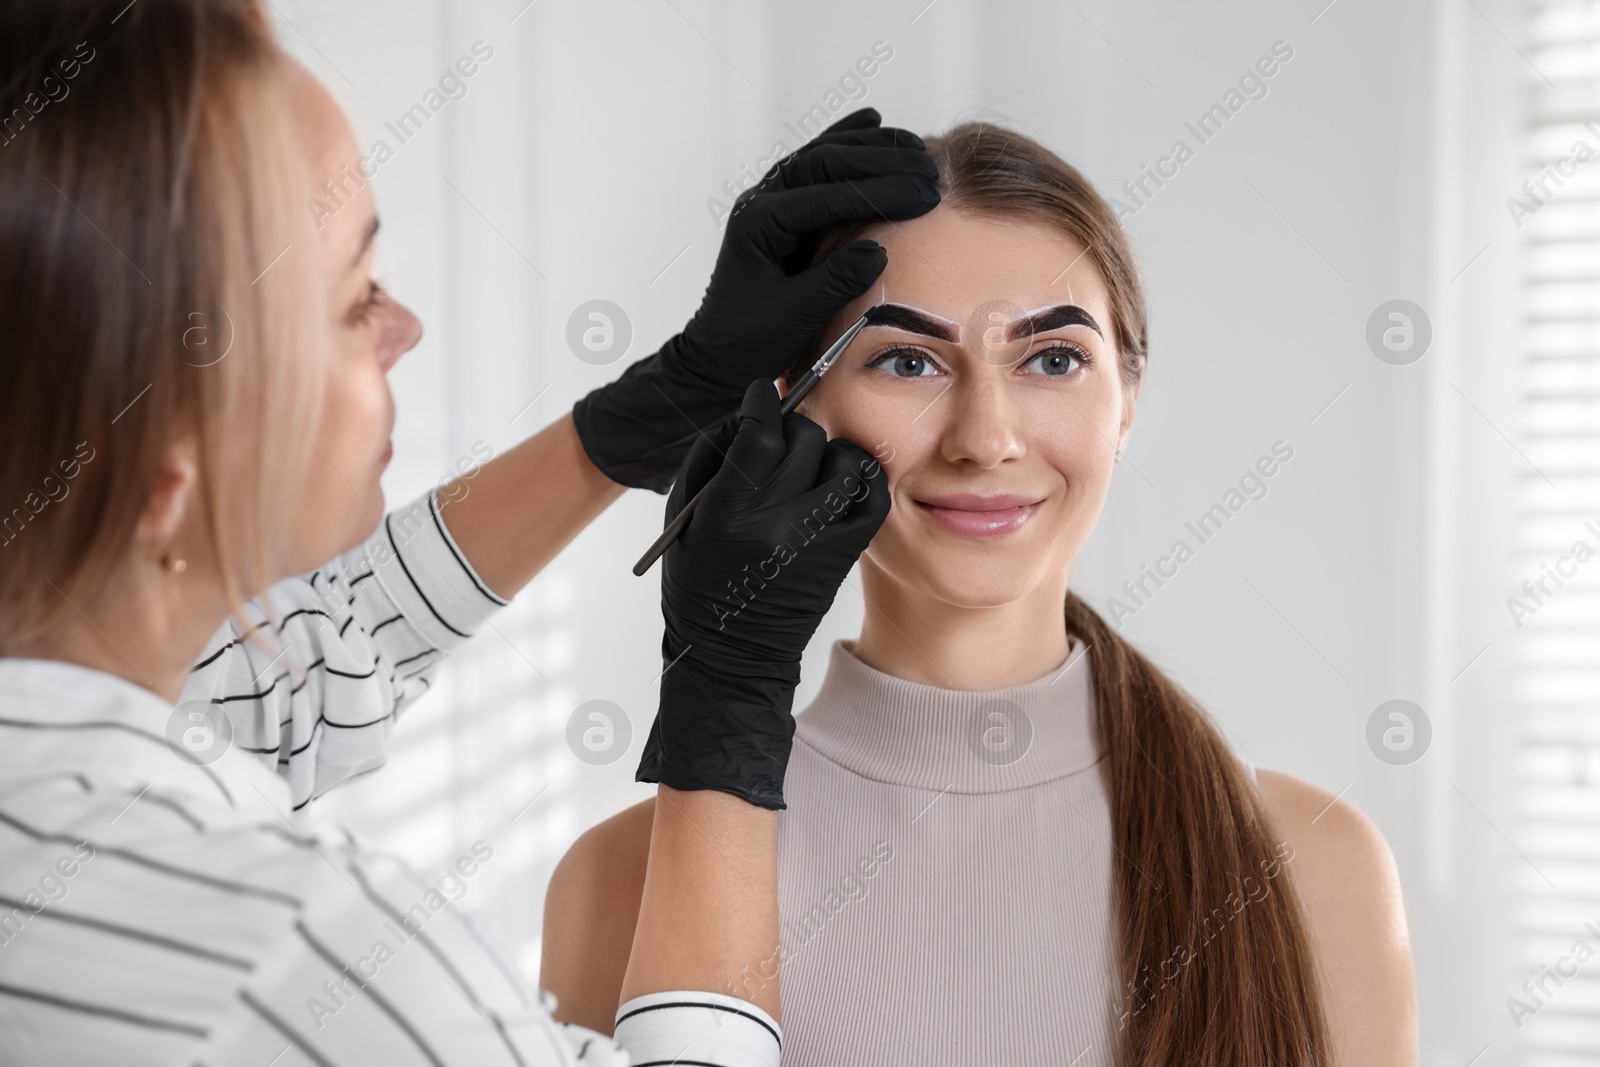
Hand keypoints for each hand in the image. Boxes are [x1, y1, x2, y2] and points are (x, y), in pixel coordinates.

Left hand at [573, 108, 938, 490]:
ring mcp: (771, 200)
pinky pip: (819, 166)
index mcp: (759, 223)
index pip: (826, 193)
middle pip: (826, 161)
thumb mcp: (796, 315)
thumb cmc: (750, 340)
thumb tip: (878, 250)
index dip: (879, 192)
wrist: (719, 355)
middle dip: (881, 161)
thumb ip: (835, 281)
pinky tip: (873, 122)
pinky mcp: (784, 209)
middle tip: (927, 168)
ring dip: (870, 147)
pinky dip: (848, 143)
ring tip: (916, 147)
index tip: (923, 196)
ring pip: (823, 154)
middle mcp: (762, 201)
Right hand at [637, 380, 890, 807]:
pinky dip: (860, 479)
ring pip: (846, 458)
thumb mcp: (686, 516)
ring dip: (828, 453)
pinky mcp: (848, 552)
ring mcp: (821, 537)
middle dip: (791, 430)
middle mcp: (780, 520)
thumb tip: (749, 414)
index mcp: (731, 510)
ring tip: (810, 468)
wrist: (733, 655)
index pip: (762, 430)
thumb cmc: (699, 584)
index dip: (762, 402)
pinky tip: (839, 484)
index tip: (761, 397)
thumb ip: (714, 455)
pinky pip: (872, 494)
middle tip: (781, 443)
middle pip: (806, 437)